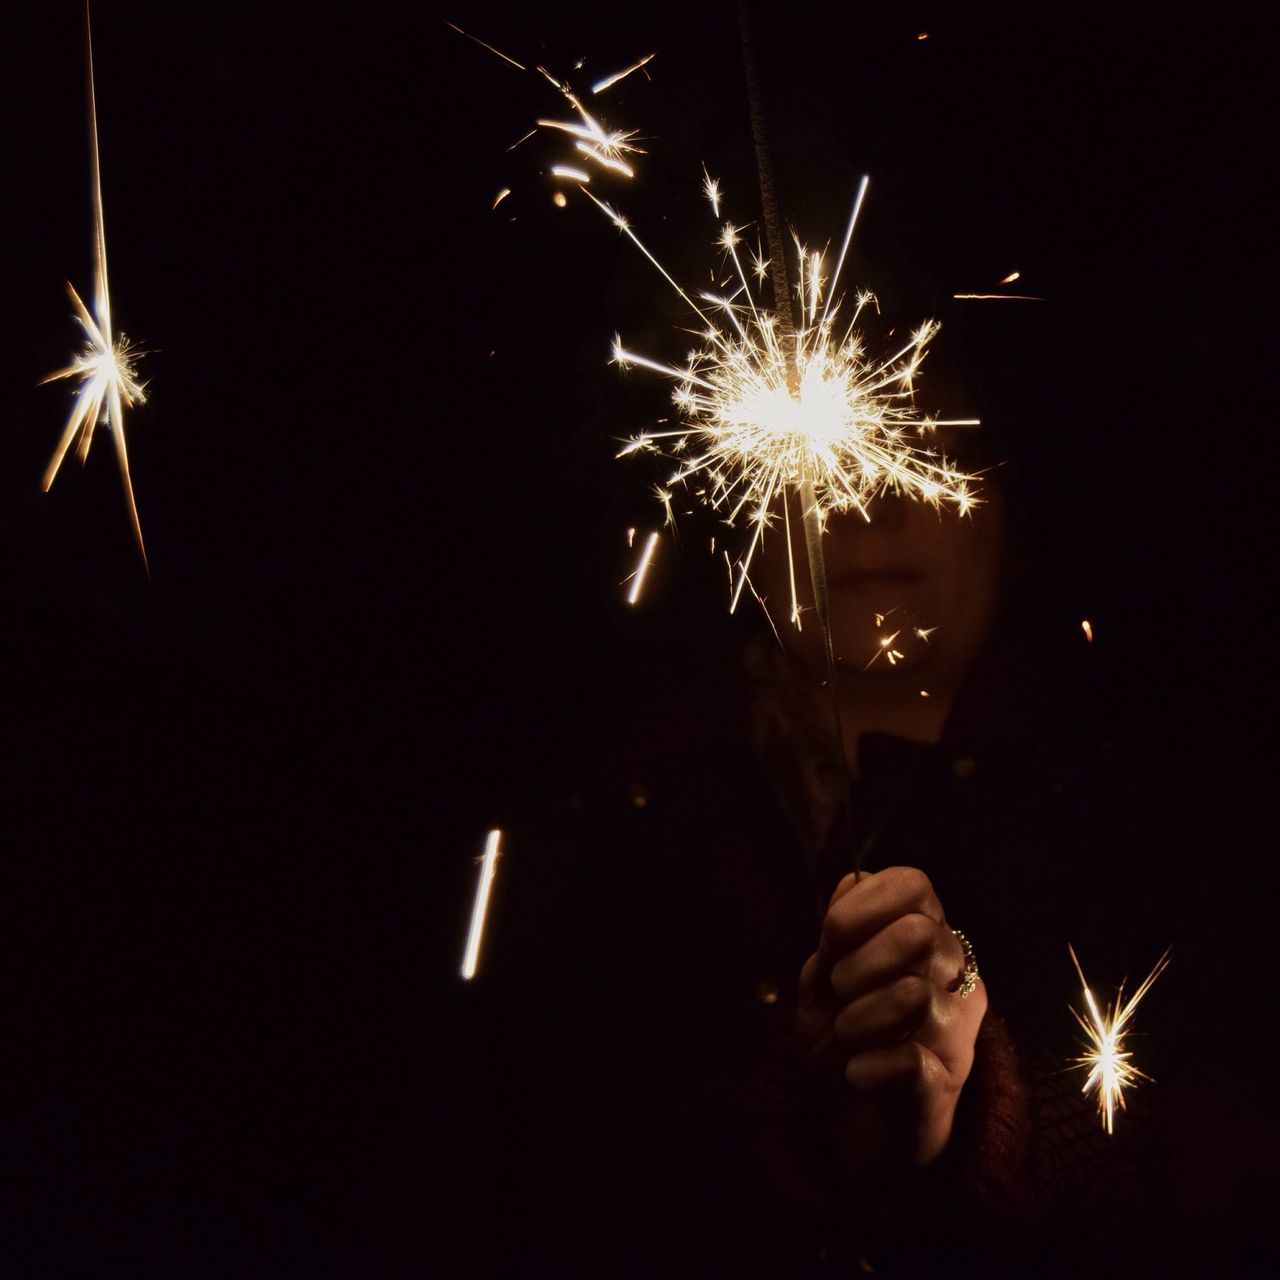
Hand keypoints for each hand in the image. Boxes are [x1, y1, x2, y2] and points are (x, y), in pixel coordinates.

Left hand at [796, 866, 986, 1169]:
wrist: (853, 1128)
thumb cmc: (844, 1041)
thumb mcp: (824, 981)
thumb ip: (838, 934)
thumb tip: (852, 877)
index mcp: (927, 943)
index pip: (915, 885)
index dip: (867, 901)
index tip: (833, 935)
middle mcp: (956, 981)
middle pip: (919, 934)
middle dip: (860, 961)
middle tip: (841, 991)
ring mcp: (957, 1035)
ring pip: (914, 996)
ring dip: (858, 1016)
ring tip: (848, 1035)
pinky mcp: (946, 1088)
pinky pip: (907, 1061)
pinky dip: (866, 1067)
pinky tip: (859, 1075)